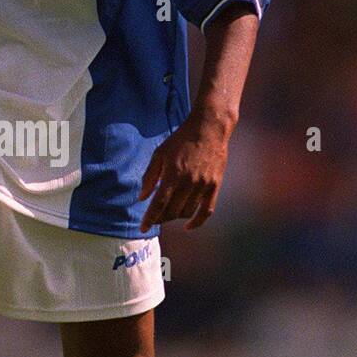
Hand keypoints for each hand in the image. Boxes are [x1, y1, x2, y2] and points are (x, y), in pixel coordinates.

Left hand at [138, 108, 232, 232]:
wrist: (209, 128)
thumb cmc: (181, 140)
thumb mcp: (159, 153)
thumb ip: (150, 176)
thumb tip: (142, 197)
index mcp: (173, 174)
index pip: (159, 204)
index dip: (150, 218)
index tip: (143, 228)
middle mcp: (189, 182)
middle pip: (172, 211)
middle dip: (160, 218)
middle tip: (154, 217)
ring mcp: (203, 185)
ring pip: (187, 212)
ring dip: (175, 217)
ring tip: (168, 213)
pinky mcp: (214, 186)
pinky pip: (206, 211)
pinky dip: (197, 222)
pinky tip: (188, 226)